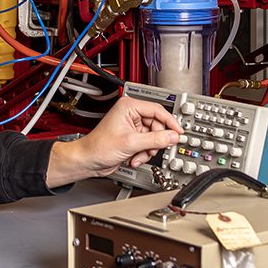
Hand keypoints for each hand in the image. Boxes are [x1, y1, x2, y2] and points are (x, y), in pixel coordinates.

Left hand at [45, 96, 181, 187]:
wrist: (89, 161)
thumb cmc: (99, 147)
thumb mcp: (131, 143)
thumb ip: (155, 139)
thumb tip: (173, 136)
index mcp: (129, 106)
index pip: (158, 110)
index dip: (170, 122)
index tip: (179, 132)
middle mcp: (131, 114)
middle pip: (158, 126)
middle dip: (155, 141)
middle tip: (151, 149)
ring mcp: (132, 126)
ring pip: (154, 137)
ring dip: (148, 150)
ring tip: (137, 155)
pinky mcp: (132, 137)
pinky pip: (148, 144)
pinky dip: (143, 153)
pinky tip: (133, 158)